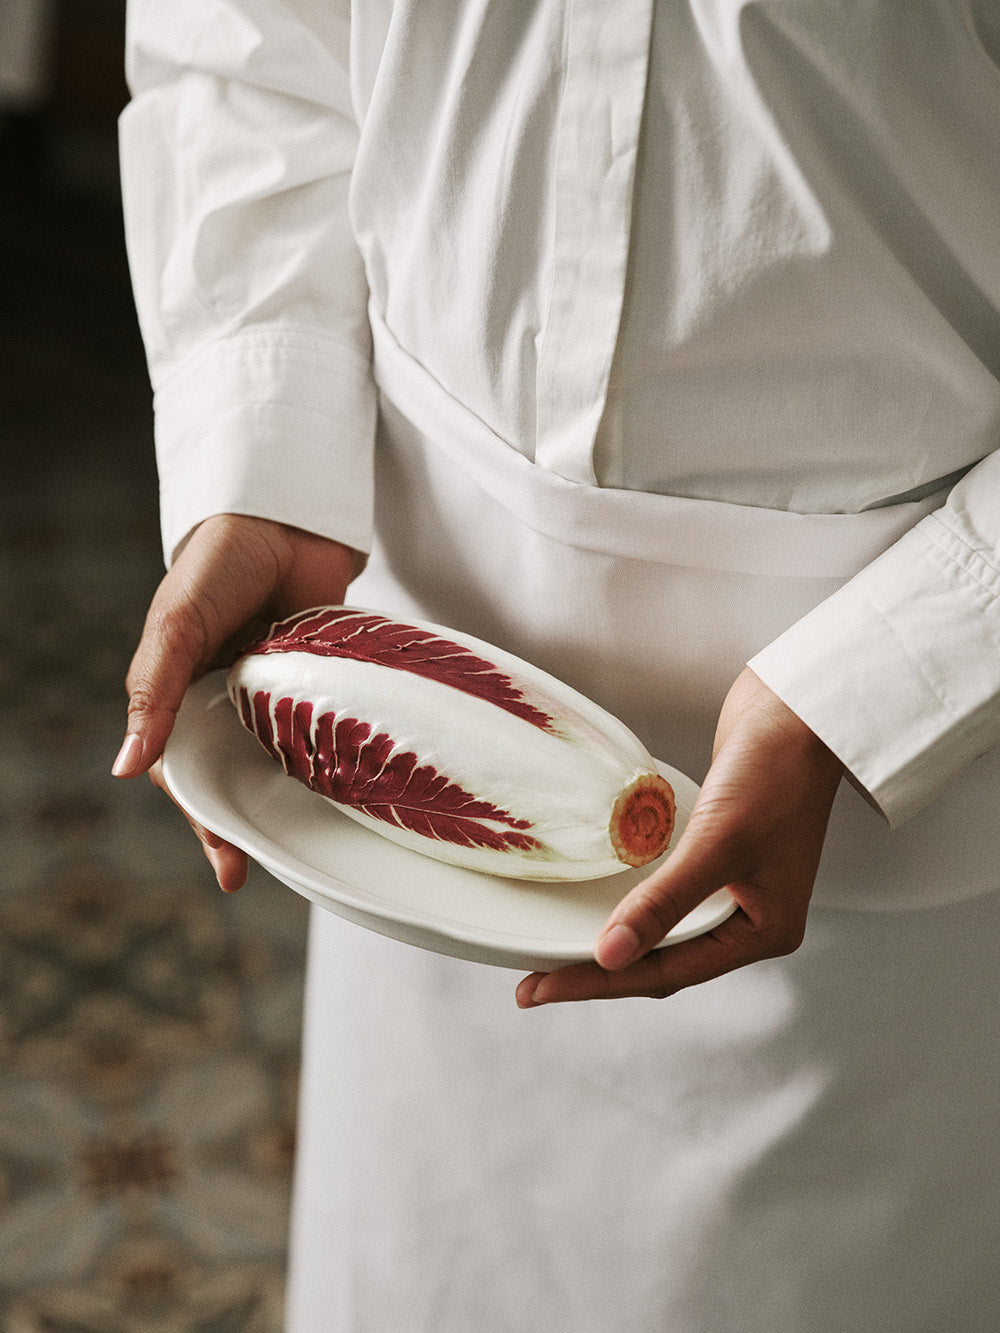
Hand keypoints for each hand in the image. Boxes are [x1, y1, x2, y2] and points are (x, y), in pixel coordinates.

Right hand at [112, 513, 356, 890]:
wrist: (284, 516)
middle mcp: (230, 702)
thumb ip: (152, 694)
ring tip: (315, 839)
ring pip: (285, 758)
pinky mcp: (322, 677)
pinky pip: (329, 725)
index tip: (232, 866)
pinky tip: (357, 786)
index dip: (208, 821)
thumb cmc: (216, 565)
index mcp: (184, 698)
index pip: (191, 774)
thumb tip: (124, 769)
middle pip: (239, 776)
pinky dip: (339, 754)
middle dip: (252, 822)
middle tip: (273, 867)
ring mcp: (278, 693)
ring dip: (297, 796)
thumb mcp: (177, 628)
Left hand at [515, 667, 843, 1005]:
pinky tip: (593, 901)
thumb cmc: (777, 771)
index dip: (600, 983)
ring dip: (612, 939)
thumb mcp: (719, 841)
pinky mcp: (713, 852)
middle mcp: (748, 917)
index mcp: (764, 931)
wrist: (796, 709)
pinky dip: (628, 901)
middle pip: (662, 961)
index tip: (540, 989)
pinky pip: (662, 892)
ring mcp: (732, 885)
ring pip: (660, 930)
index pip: (667, 973)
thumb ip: (665, 901)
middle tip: (533, 981)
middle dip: (599, 971)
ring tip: (553, 951)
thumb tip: (610, 955)